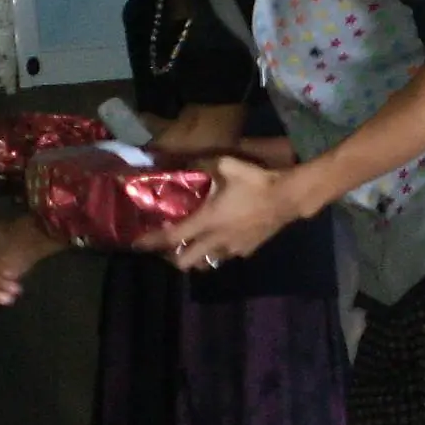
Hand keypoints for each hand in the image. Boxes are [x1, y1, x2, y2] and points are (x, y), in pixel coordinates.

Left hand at [151, 155, 298, 270]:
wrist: (288, 198)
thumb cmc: (256, 182)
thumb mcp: (226, 165)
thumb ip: (203, 165)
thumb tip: (188, 162)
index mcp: (207, 221)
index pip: (171, 238)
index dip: (151, 241)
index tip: (137, 244)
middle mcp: (216, 241)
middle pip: (185, 262)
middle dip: (173, 257)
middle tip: (169, 243)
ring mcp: (232, 249)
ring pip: (206, 262)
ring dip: (196, 256)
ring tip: (195, 241)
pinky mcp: (247, 251)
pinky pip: (225, 255)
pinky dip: (218, 250)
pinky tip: (222, 235)